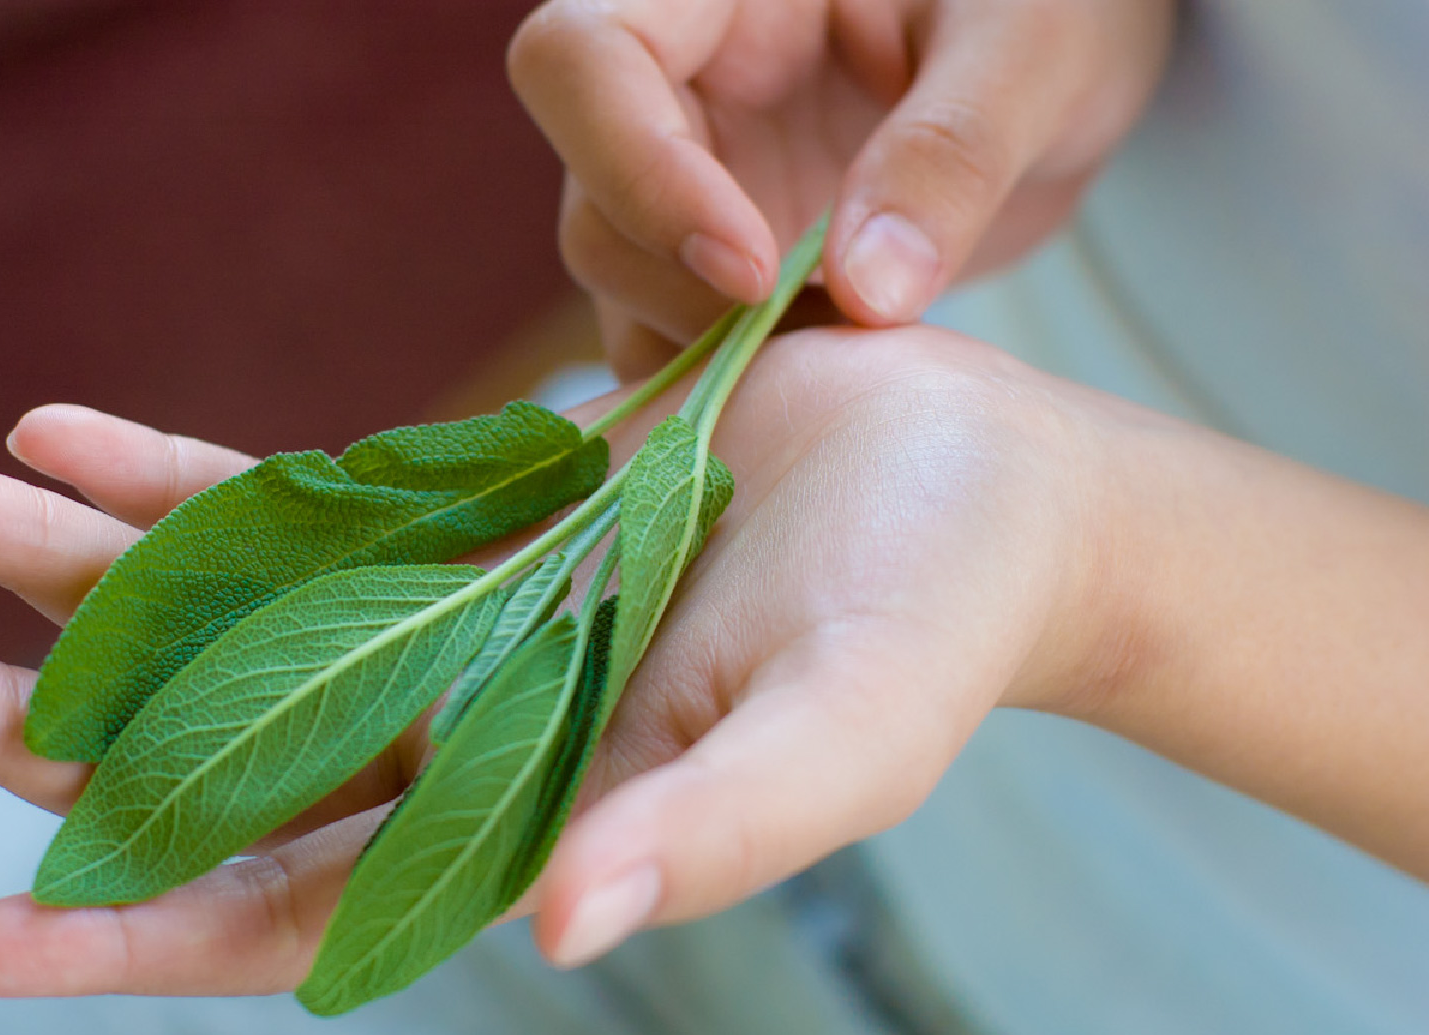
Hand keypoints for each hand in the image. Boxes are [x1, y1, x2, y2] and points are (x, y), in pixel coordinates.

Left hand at [0, 325, 1122, 993]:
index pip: (290, 909)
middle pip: (194, 753)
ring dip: (49, 558)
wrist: (980, 480)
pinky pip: (277, 495)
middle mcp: (451, 733)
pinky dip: (166, 468)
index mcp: (519, 825)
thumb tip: (564, 927)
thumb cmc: (937, 625)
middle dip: (21, 722)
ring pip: (205, 606)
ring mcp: (437, 616)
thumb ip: (712, 830)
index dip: (133, 936)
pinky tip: (56, 423)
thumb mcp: (843, 737)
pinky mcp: (456, 508)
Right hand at [507, 0, 1175, 371]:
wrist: (1057, 70)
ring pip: (622, 291)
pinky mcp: (714, 265)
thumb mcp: (1035, 48)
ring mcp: (689, 181)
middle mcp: (677, 86)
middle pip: (591, 202)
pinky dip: (732, 390)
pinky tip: (826, 390)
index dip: (639, 172)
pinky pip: (675, 343)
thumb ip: (953, 151)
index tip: (756, 268)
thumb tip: (864, 294)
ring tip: (845, 362)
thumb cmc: (1051, 9)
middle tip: (820, 331)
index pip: (583, 61)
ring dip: (711, 352)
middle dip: (685, 293)